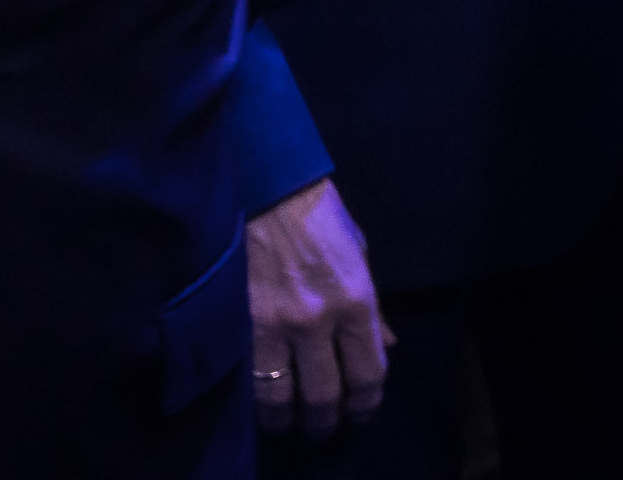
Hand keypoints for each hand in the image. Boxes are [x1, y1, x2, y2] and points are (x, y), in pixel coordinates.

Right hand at [247, 178, 390, 434]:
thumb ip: (372, 310)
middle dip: (327, 420)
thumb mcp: (361, 258)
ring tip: (288, 424)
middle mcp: (316, 320)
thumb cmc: (322, 221)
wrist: (269, 193)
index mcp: (356, 301)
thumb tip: (386, 348)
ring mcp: (272, 325)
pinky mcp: (236, 324)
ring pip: (279, 397)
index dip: (366, 402)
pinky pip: (245, 378)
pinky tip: (258, 402)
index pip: (367, 372)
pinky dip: (252, 397)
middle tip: (324, 428)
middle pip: (324, 394)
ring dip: (285, 419)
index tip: (361, 412)